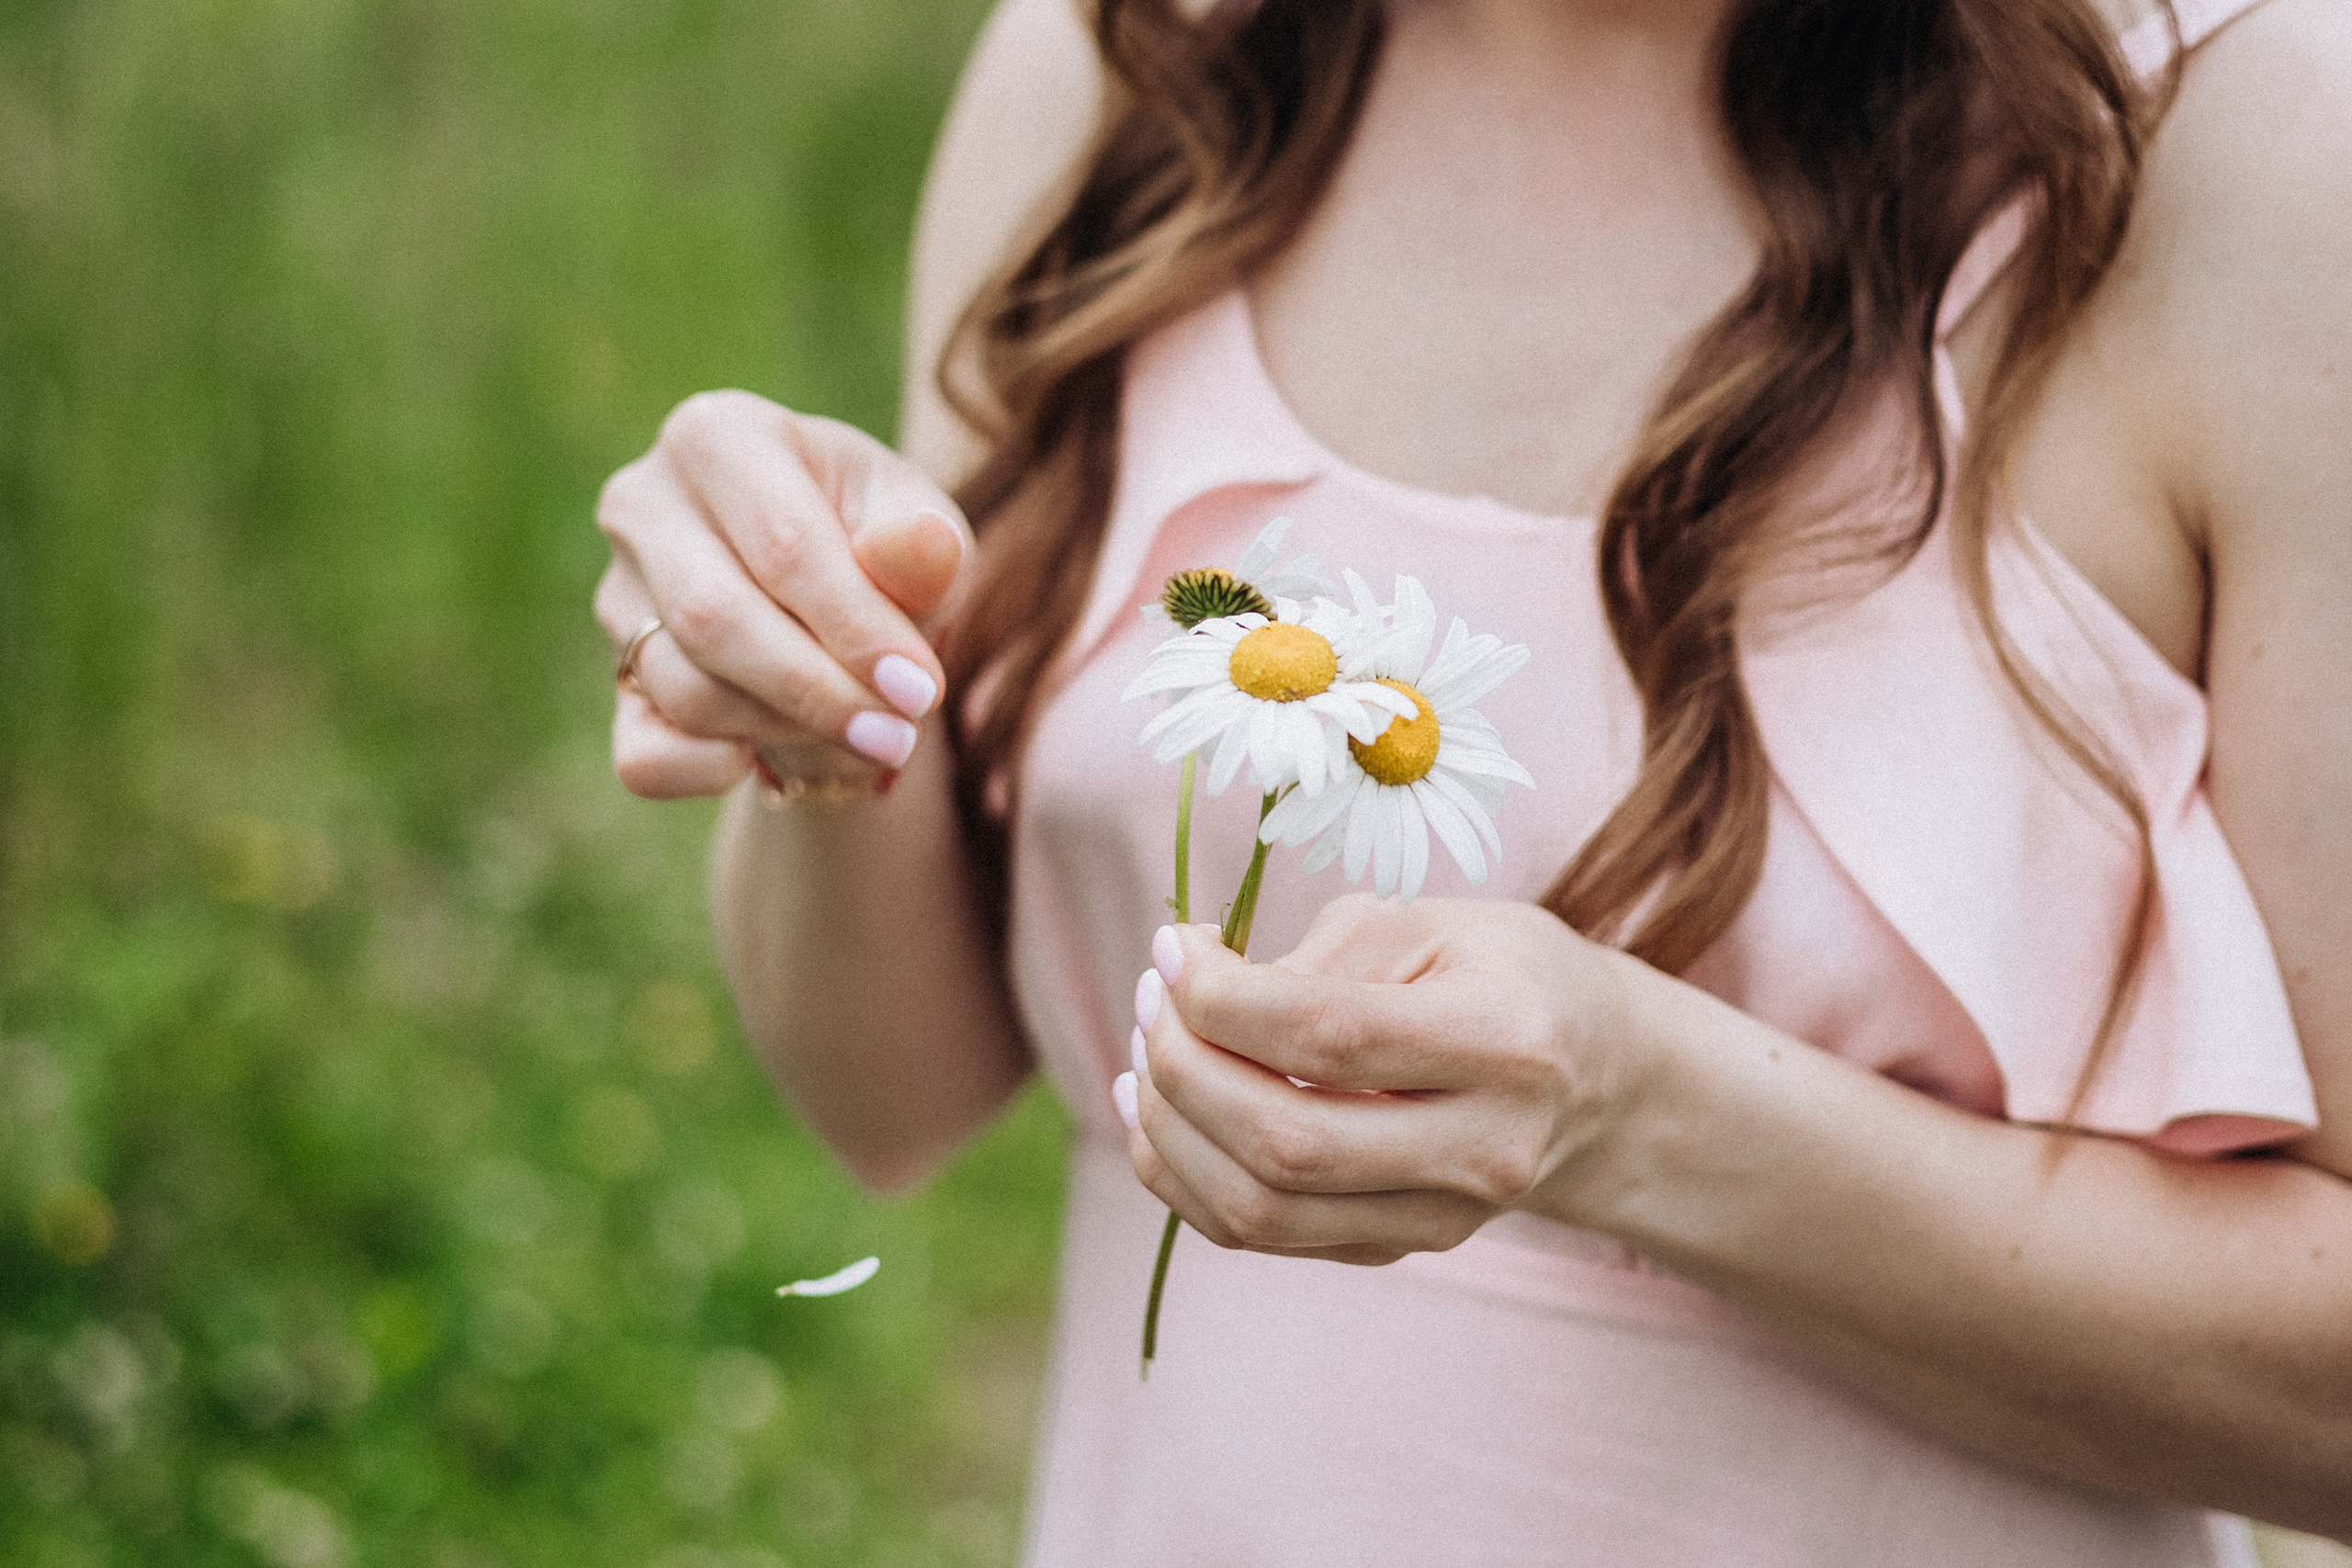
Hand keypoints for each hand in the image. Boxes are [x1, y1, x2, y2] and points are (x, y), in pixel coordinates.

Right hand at [594, 390, 969, 799]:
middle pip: (715, 621)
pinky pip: (645, 756)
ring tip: (866, 733)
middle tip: (897, 735)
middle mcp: (643, 504)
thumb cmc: (882, 542)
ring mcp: (615, 595)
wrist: (838, 594)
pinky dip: (717, 772)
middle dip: (817, 692)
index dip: (854, 629)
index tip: (920, 691)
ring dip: (789, 732)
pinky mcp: (612, 680)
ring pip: (686, 691)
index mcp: (718, 435)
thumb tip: (919, 549)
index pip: (783, 546)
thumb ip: (924, 543)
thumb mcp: (922, 526)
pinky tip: (776, 757)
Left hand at [1123, 896, 1649, 1264]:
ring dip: (1170, 1131)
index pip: (1331, 1037)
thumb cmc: (1505, 976)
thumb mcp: (1438, 923)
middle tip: (1152, 996)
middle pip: (1286, 1141)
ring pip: (1260, 1210)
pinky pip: (1260, 1235)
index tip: (1174, 947)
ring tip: (1145, 1051)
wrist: (1599, 1082)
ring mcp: (1440, 1218)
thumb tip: (1202, 995)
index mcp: (1506, 1044)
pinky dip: (1185, 1177)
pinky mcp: (1397, 1248)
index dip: (1223, 997)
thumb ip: (1326, 954)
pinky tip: (1161, 1111)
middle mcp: (1483, 1151)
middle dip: (1184, 1065)